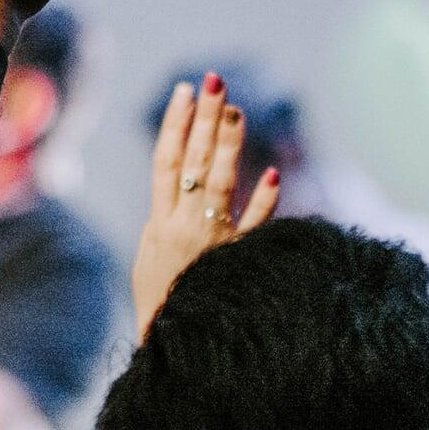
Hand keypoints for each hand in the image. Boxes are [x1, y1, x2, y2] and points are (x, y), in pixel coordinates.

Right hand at [132, 73, 280, 336]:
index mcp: (159, 225)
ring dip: (228, 146)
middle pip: (194, 163)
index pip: (166, 162)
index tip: (188, 90)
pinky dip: (263, 204)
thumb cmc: (163, 303)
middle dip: (204, 119)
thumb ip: (168, 219)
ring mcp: (209, 244)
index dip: (177, 124)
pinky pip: (252, 231)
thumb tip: (181, 182)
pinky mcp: (234, 265)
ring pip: (219, 185)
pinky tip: (275, 174)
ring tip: (236, 109)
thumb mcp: (153, 256)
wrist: (172, 349)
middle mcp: (183, 228)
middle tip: (215, 80)